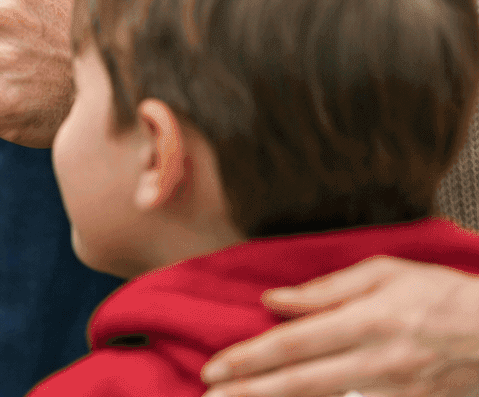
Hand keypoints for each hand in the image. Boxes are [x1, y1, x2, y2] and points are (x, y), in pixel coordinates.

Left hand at [200, 257, 478, 396]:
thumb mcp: (386, 273)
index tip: (213, 367)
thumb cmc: (444, 295)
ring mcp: (394, 392)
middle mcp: (376, 363)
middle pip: (300, 384)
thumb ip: (326, 290)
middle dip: (251, 393)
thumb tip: (275, 301)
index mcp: (365, 322)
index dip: (249, 358)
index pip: (292, 344)